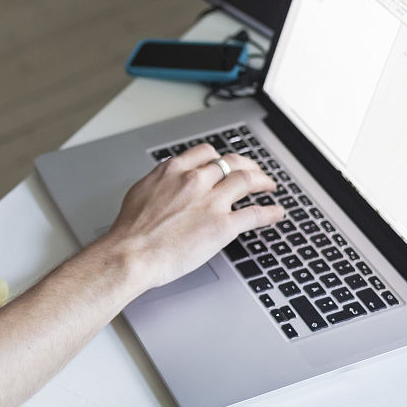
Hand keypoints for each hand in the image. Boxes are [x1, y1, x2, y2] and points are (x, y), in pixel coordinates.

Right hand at [104, 143, 283, 292]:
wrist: (131, 253)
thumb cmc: (130, 232)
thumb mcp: (141, 193)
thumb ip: (160, 184)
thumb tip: (165, 186)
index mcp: (173, 171)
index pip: (206, 153)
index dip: (220, 157)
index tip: (226, 162)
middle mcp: (194, 180)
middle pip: (231, 163)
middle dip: (247, 165)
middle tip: (254, 171)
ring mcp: (211, 201)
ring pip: (247, 180)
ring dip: (263, 181)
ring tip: (269, 186)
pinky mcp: (223, 225)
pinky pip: (255, 213)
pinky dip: (270, 212)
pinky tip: (276, 212)